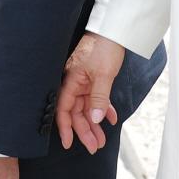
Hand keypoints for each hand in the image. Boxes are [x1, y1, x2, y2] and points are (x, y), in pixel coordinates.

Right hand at [57, 31, 125, 152]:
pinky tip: (111, 119)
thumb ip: (99, 99)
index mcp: (71, 81)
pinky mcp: (95, 80)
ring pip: (87, 108)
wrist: (114, 31)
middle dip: (85, 131)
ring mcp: (85, 82)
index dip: (65, 127)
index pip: (64, 109)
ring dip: (95, 124)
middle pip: (76, 112)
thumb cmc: (104, 48)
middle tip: (94, 147)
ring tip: (102, 139)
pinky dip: (103, 109)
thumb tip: (94, 119)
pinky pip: (97, 99)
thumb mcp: (103, 75)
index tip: (68, 143)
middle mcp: (75, 83)